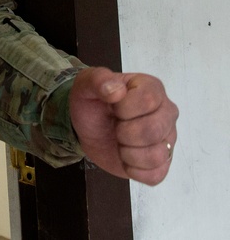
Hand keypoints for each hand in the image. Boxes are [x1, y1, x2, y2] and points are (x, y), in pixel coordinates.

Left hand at [70, 67, 178, 184]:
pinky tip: (125, 158)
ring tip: (120, 142)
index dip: (124, 108)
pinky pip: (155, 175)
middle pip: (153, 130)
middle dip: (124, 133)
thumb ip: (98, 80)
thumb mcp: (86, 84)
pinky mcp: (163, 163)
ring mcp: (168, 139)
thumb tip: (116, 90)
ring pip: (156, 155)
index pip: (148, 100)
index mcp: (152, 88)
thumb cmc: (93, 103)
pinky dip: (133, 170)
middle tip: (115, 128)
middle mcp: (166, 113)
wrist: (90, 128)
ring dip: (127, 153)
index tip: (113, 108)